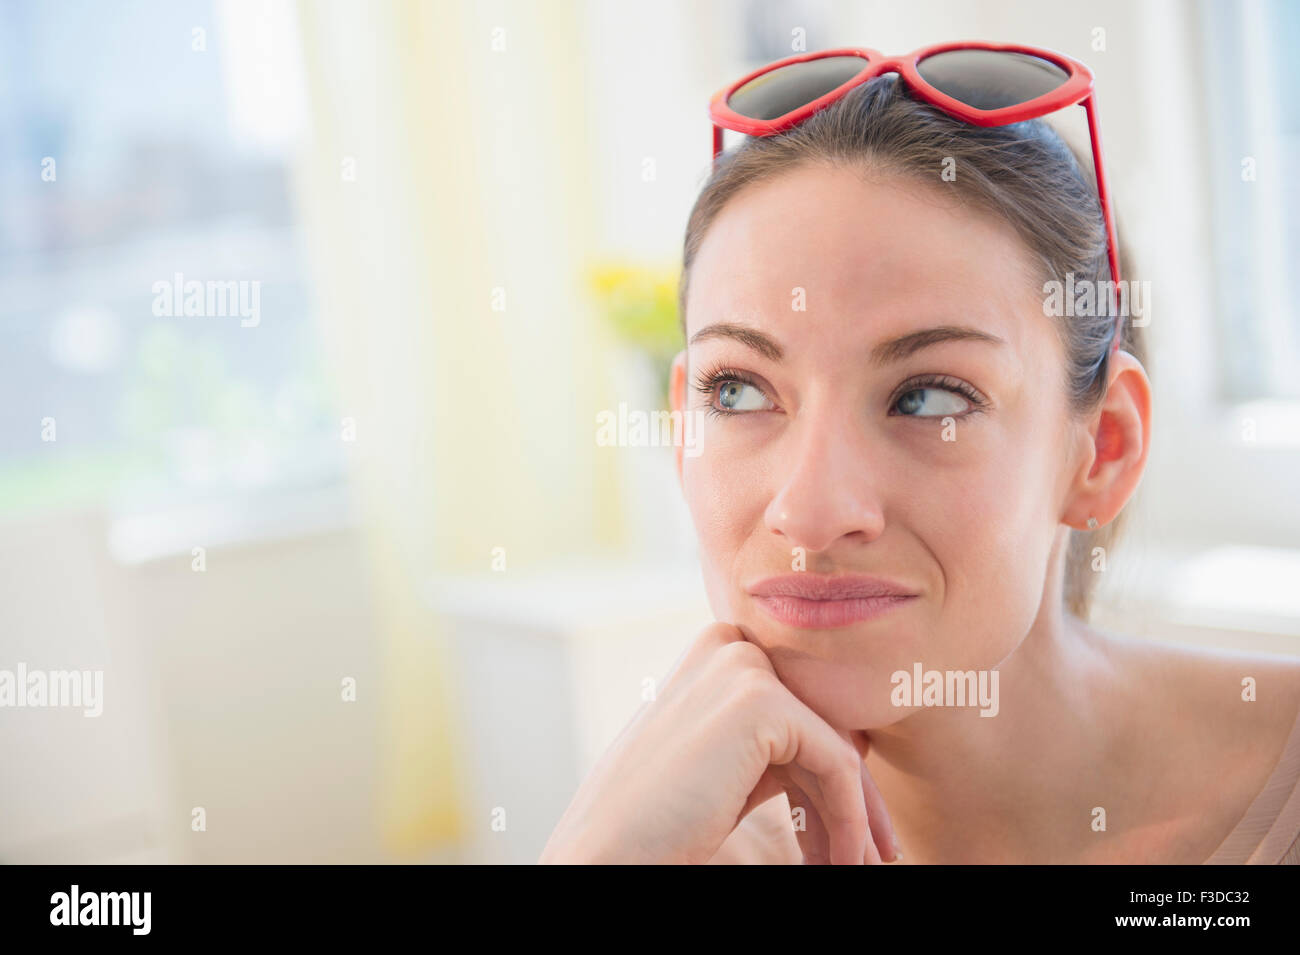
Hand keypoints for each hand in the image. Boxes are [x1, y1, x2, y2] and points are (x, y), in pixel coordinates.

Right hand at [539, 622, 899, 863]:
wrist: (607, 850)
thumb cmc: (657, 819)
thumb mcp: (727, 764)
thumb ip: (776, 745)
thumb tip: (854, 752)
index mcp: (715, 652)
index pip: (803, 707)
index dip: (833, 776)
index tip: (852, 836)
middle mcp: (728, 645)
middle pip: (824, 723)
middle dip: (851, 796)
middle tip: (873, 855)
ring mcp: (742, 666)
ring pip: (837, 745)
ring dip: (855, 816)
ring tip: (857, 865)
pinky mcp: (760, 699)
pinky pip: (838, 763)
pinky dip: (850, 819)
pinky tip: (841, 859)